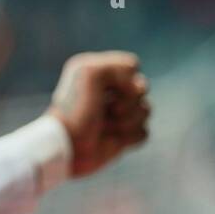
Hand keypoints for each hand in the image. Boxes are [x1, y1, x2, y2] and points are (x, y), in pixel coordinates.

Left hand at [46, 51, 149, 177]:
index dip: (126, 78)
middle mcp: (110, 92)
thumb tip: (138, 89)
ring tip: (105, 127)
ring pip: (146, 110)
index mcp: (99, 73)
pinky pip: (144, 132)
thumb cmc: (76, 109)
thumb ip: (118, 66)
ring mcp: (118, 115)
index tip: (107, 87)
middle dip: (127, 101)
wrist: (68, 147)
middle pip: (142, 88)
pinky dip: (129, 137)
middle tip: (105, 109)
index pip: (132, 66)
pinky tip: (112, 139)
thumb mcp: (90, 73)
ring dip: (127, 120)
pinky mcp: (123, 137)